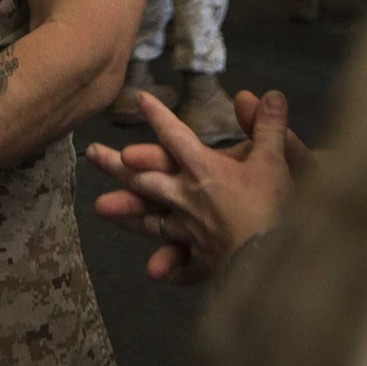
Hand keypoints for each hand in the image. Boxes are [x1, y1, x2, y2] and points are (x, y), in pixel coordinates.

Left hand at [85, 89, 311, 284]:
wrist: (271, 256)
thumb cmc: (272, 206)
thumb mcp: (276, 160)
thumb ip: (269, 126)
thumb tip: (273, 93)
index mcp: (202, 169)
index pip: (174, 136)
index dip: (158, 116)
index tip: (139, 98)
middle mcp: (186, 197)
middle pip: (145, 178)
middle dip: (117, 165)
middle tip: (91, 154)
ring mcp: (189, 230)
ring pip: (150, 220)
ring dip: (126, 213)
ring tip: (100, 208)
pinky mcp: (200, 259)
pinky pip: (181, 264)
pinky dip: (170, 266)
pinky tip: (156, 272)